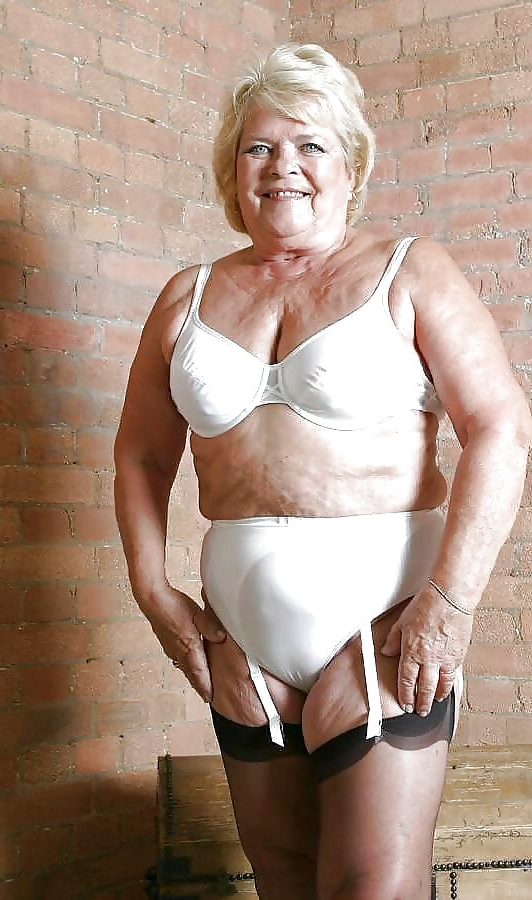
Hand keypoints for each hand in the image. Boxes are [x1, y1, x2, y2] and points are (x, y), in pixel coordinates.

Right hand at [141, 583, 225, 701]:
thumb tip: (221, 638)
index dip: (205, 685)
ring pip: (183, 666)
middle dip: (198, 685)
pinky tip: (186, 663)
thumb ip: (210, 626)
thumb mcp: (197, 613)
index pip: (199, 671)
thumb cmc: (173, 605)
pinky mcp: (166, 641)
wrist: (152, 600)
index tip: (209, 697)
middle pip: (190, 673)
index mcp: (189, 646)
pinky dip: (184, 665)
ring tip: (198, 683)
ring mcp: (171, 647)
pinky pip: (177, 658)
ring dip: (191, 676)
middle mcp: (178, 651)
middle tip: (206, 696)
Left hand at [380, 588, 473, 715]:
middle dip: (422, 703)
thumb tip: (386, 651)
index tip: (406, 704)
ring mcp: (445, 659)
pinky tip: (448, 687)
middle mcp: (429, 659)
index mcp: (412, 652)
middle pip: (424, 688)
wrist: (450, 598)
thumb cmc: (427, 606)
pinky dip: (450, 684)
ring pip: (441, 685)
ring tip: (435, 702)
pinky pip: (453, 675)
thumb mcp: (402, 622)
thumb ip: (393, 639)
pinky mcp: (459, 655)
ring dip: (437, 696)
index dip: (406, 695)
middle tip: (420, 711)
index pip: (406, 680)